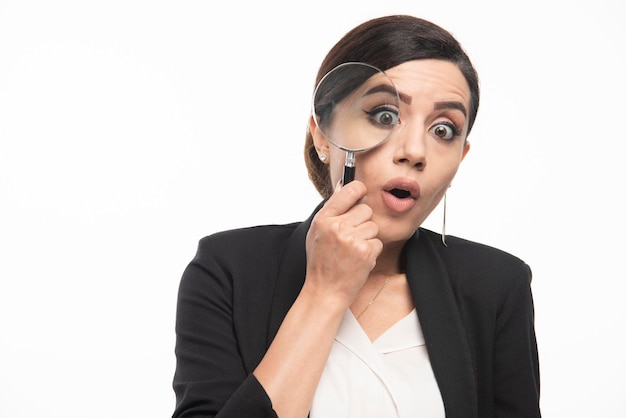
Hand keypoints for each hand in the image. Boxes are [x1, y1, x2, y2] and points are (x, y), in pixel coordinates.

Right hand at [304, 180, 382, 305]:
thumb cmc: (321, 261)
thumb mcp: (317, 232)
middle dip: (362, 221)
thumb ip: (331, 210)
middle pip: (365, 209)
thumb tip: (344, 186)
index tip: (361, 193)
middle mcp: (337, 226)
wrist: (325, 290)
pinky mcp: (365, 252)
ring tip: (352, 250)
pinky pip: (377, 241)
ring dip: (367, 237)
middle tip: (350, 236)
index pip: (350, 190)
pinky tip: (358, 260)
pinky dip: (371, 251)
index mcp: (324, 219)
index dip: (359, 190)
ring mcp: (352, 239)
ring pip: (373, 226)